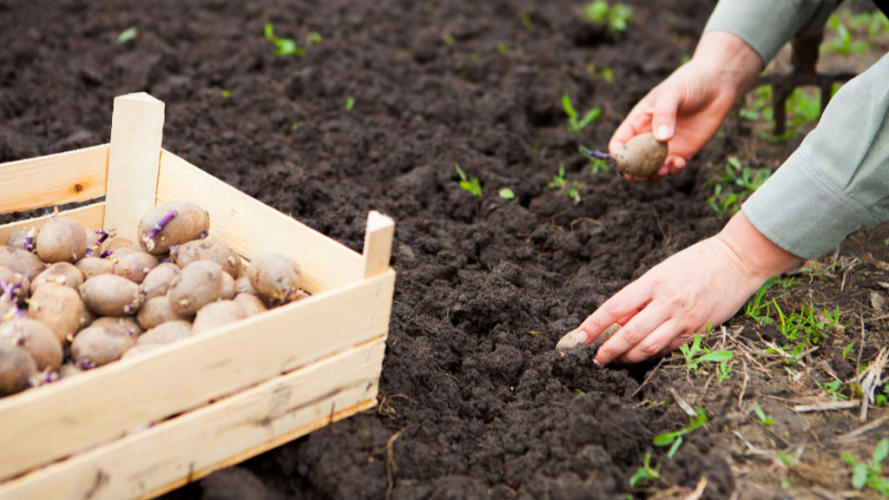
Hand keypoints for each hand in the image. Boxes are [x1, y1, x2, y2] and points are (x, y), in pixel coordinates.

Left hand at [575, 211, 801, 364]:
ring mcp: (685, 318)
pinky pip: (669, 348)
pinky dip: (652, 354)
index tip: (579, 336)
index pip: (615, 307)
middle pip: (629, 333)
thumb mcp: (661, 271)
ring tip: (614, 360)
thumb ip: (640, 296)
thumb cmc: (695, 262)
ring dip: (627, 357)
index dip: (594, 324)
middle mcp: (668, 301)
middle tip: (595, 358)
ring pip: (648, 346)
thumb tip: (616, 320)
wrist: (738, 261)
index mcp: (654, 281)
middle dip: (608, 349)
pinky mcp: (699, 330)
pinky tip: (641, 356)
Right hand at [610, 31, 762, 180]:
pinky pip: (673, 168)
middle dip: (634, 172)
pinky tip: (678, 163)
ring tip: (662, 170)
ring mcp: (666, 147)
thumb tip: (661, 139)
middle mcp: (648, 137)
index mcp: (638, 121)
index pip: (619, 143)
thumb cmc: (690, 82)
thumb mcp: (672, 93)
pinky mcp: (684, 152)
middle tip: (641, 175)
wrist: (718, 84)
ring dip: (654, 175)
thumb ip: (664, 114)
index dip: (618, 155)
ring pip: (651, 170)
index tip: (625, 161)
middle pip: (633, 162)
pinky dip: (673, 170)